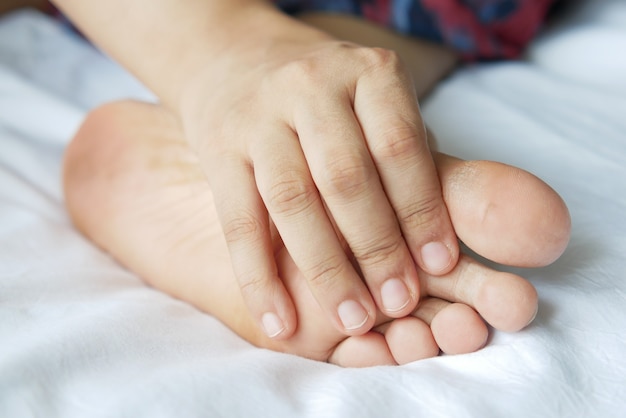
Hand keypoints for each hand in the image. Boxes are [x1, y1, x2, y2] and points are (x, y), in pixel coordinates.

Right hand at [179, 13, 458, 338]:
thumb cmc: (327, 101)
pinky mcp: (217, 148)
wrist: (236, 61)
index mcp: (364, 72)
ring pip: (293, 202)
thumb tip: (438, 253)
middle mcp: (309, 86)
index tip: (438, 266)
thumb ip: (406, 159)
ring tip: (354, 319)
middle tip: (398, 304)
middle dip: (377, 249)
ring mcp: (258, 116)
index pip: (399, 148)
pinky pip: (239, 221)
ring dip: (326, 270)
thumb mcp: (372, 104)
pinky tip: (279, 322)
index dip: (421, 211)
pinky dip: (258, 278)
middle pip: (347, 178)